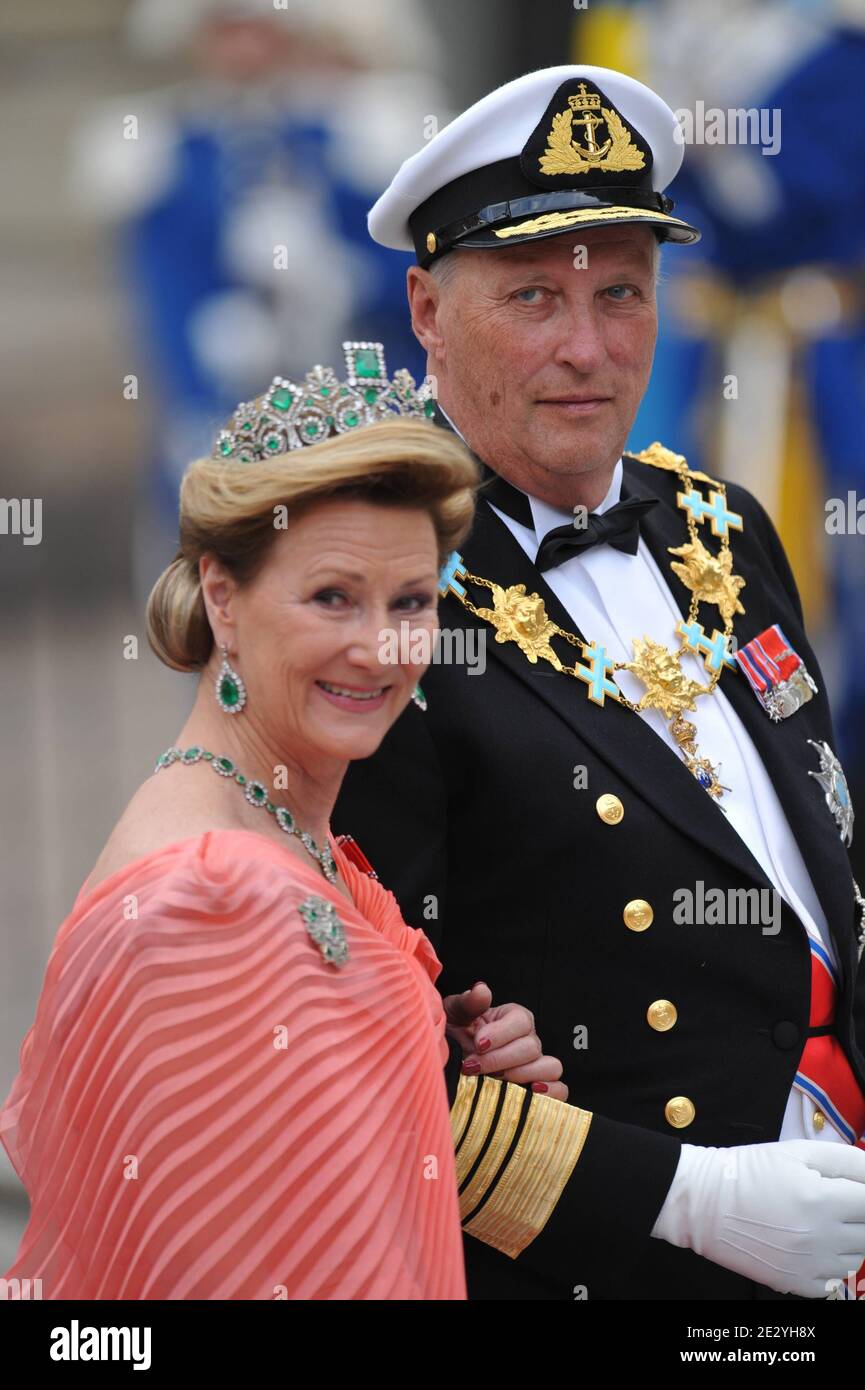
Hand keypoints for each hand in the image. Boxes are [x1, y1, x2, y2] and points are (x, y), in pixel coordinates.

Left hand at [442, 981, 567, 1100]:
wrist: (453, 1059)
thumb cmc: (458, 1033)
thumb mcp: (456, 1013)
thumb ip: (469, 1002)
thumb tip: (481, 990)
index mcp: (514, 1017)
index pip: (521, 1022)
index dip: (500, 1034)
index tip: (478, 1042)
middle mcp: (530, 1039)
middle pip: (531, 1048)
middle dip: (499, 1059)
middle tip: (473, 1066)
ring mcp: (537, 1064)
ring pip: (549, 1067)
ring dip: (521, 1076)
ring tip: (495, 1080)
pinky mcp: (540, 1088)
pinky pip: (560, 1090)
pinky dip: (551, 1094)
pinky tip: (529, 1093)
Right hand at [651, 1139, 864, 1297]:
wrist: (702, 1202)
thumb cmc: (747, 1171)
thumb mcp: (795, 1151)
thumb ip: (845, 1159)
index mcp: (821, 1199)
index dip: (863, 1192)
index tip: (851, 1189)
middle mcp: (820, 1237)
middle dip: (856, 1214)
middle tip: (832, 1201)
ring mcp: (808, 1265)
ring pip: (854, 1257)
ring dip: (846, 1239)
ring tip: (818, 1221)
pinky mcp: (795, 1284)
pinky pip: (834, 1281)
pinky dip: (829, 1264)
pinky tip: (810, 1244)